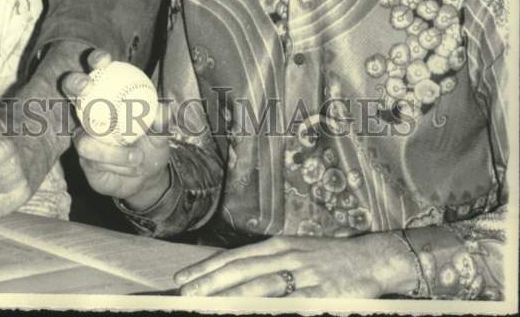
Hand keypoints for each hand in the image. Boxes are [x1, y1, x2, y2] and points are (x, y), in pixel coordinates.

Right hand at [61, 49, 171, 207]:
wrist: (146, 176)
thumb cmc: (152, 144)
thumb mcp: (161, 133)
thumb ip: (161, 121)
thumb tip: (162, 108)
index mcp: (107, 94)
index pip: (98, 70)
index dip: (96, 60)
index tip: (103, 61)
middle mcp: (89, 111)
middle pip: (71, 89)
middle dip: (74, 82)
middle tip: (87, 87)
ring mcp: (82, 134)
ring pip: (82, 137)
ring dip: (110, 151)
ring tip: (137, 157)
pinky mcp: (83, 159)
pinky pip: (94, 160)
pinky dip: (116, 163)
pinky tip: (131, 166)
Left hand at [174, 232, 415, 297]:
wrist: (370, 259)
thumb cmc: (328, 258)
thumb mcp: (294, 251)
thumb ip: (267, 262)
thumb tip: (236, 273)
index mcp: (278, 246)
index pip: (235, 257)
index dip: (208, 267)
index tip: (184, 278)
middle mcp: (285, 257)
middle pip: (240, 270)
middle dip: (210, 283)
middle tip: (185, 294)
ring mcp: (302, 276)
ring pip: (259, 287)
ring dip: (231, 297)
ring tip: (208, 304)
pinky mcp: (319, 295)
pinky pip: (289, 305)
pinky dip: (267, 310)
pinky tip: (251, 313)